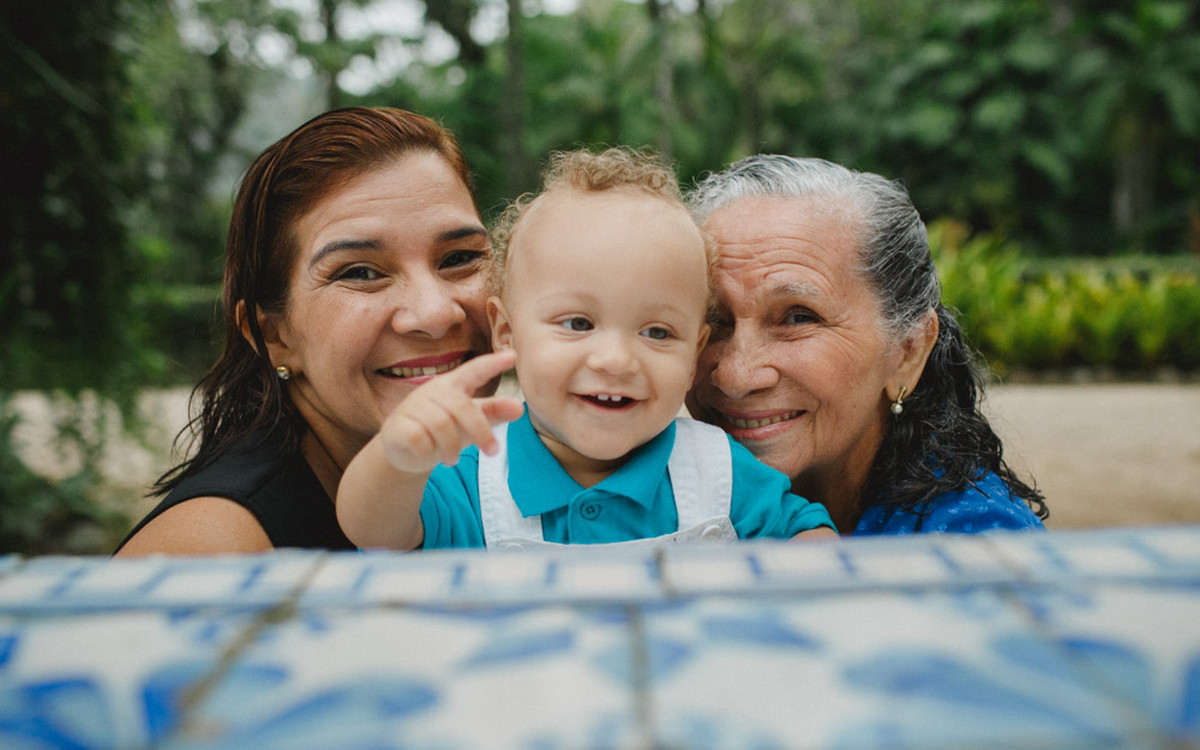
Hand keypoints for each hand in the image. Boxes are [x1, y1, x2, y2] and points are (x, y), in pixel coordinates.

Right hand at [378, 350, 522, 473]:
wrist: (405, 451)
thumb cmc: (444, 430)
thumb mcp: (471, 421)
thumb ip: (493, 413)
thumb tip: (519, 408)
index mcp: (453, 385)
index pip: (474, 370)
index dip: (492, 364)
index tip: (513, 356)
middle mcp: (432, 391)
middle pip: (462, 408)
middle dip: (481, 432)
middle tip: (493, 451)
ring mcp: (412, 406)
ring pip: (441, 425)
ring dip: (452, 447)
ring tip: (453, 459)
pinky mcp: (396, 425)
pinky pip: (419, 439)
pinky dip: (429, 452)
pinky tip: (429, 455)